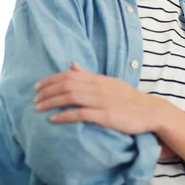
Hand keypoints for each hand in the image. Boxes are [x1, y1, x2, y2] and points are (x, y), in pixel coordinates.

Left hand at [34, 62, 164, 133]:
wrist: (149, 111)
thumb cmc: (128, 98)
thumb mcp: (109, 83)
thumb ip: (89, 75)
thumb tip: (71, 64)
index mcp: (98, 79)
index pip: (69, 74)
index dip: (50, 80)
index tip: (37, 87)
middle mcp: (99, 87)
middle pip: (67, 84)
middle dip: (47, 91)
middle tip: (34, 100)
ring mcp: (102, 101)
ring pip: (71, 97)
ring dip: (51, 102)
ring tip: (39, 109)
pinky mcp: (106, 115)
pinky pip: (81, 114)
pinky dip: (65, 115)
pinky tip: (53, 119)